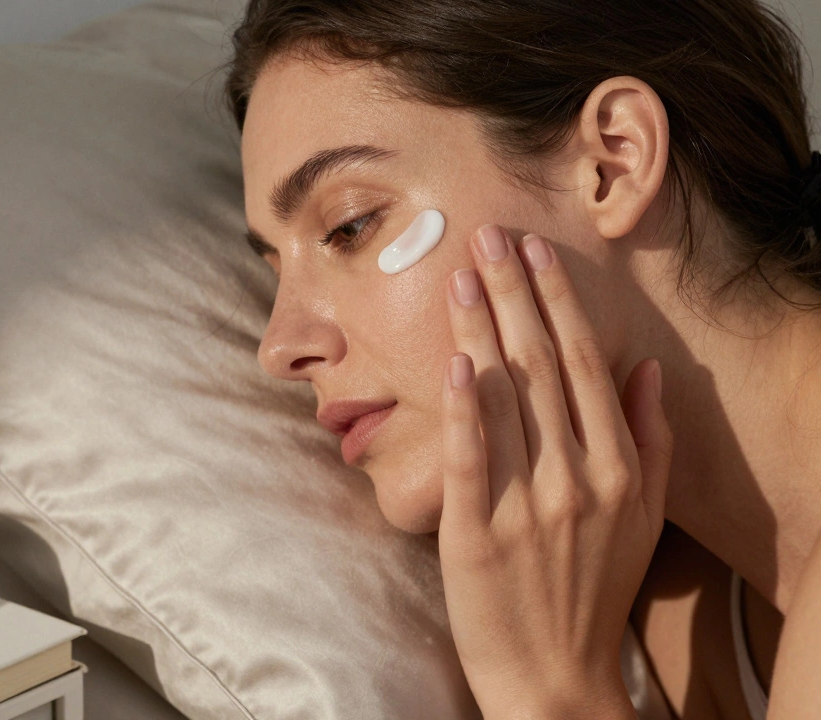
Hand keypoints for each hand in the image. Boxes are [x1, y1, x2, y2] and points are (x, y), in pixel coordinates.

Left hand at [437, 225, 671, 718]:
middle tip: (487, 236)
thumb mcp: (645, 515)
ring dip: (480, 330)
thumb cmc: (595, 587)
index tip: (535, 252)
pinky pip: (470, 458)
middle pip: (541, 365)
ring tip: (460, 276)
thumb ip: (652, 440)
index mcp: (618, 466)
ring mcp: (527, 503)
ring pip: (503, 399)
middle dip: (513, 294)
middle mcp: (578, 476)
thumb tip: (646, 369)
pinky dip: (464, 409)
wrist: (554, 674)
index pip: (583, 363)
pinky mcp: (475, 532)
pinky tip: (455, 363)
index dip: (557, 302)